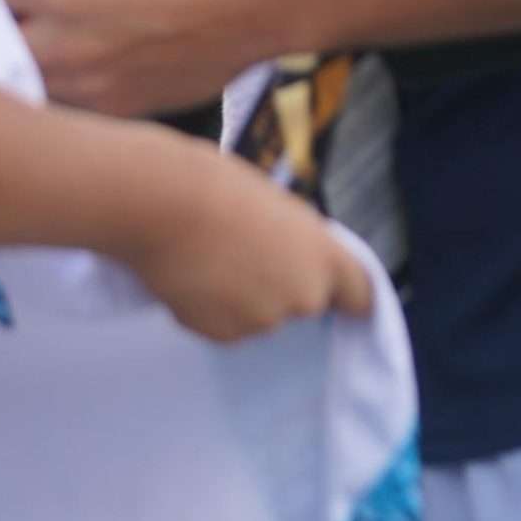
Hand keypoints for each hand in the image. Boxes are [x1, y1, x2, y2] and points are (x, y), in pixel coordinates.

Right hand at [116, 143, 375, 342]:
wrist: (159, 204)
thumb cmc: (215, 185)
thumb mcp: (274, 203)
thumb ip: (295, 238)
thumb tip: (290, 255)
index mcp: (324, 256)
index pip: (360, 296)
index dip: (347, 295)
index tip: (338, 296)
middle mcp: (303, 297)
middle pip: (305, 303)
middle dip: (282, 287)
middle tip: (246, 255)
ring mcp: (262, 320)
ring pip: (260, 315)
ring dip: (243, 298)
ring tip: (210, 260)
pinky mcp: (222, 335)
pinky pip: (224, 325)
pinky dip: (211, 308)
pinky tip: (191, 276)